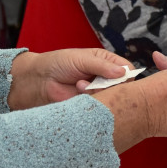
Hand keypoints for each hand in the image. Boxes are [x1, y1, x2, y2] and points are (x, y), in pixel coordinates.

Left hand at [8, 49, 128, 109]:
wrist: (39, 80)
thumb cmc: (59, 63)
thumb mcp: (82, 59)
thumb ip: (102, 66)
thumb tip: (123, 73)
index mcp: (106, 62)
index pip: (127, 70)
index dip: (126, 75)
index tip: (119, 78)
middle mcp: (105, 78)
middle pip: (123, 87)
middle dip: (112, 86)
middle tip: (98, 83)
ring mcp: (98, 92)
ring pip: (112, 98)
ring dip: (97, 92)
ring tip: (80, 85)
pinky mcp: (90, 105)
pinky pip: (99, 107)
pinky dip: (91, 100)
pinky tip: (78, 91)